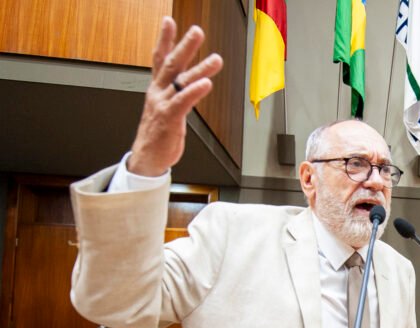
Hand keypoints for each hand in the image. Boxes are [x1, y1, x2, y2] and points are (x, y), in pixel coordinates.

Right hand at [128, 17, 223, 176]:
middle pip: (171, 64)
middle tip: (197, 31)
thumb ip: (179, 94)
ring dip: (200, 69)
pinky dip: (195, 91)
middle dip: (185, 46)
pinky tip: (206, 83)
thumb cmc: (159, 134)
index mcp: (157, 89)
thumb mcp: (168, 108)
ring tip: (216, 58)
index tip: (169, 21)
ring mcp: (163, 104)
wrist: (147, 158)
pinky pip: (183, 102)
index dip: (164, 40)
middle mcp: (158, 93)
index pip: (160, 59)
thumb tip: (192, 84)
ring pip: (181, 82)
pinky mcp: (169, 119)